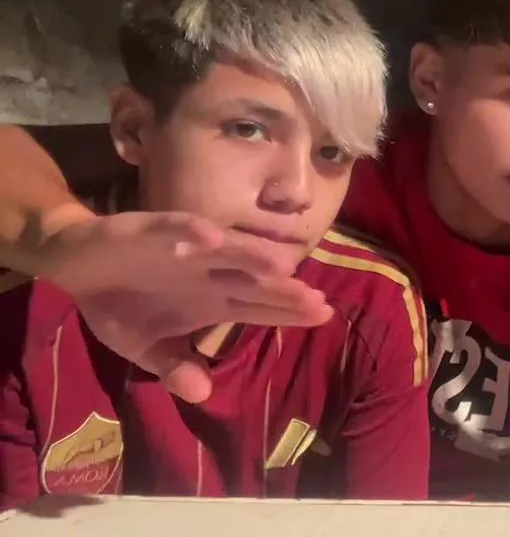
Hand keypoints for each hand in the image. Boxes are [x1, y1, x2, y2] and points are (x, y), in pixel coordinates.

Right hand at [36, 212, 332, 402]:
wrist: (73, 269)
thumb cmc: (120, 305)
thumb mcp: (144, 347)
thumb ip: (173, 366)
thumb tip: (203, 394)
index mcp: (213, 300)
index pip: (259, 307)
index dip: (289, 312)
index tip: (324, 315)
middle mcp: (210, 272)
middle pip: (254, 281)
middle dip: (283, 291)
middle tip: (318, 301)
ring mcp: (186, 248)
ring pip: (227, 250)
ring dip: (252, 255)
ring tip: (283, 266)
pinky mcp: (152, 229)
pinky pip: (176, 228)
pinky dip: (193, 232)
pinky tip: (213, 239)